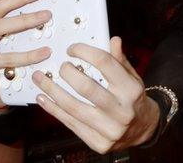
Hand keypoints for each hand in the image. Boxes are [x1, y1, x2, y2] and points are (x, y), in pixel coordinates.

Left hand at [32, 37, 160, 153]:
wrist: (143, 130)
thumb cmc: (133, 98)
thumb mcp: (132, 77)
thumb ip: (120, 60)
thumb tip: (113, 40)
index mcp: (131, 90)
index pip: (105, 64)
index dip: (85, 52)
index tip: (72, 49)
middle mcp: (122, 111)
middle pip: (86, 88)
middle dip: (67, 73)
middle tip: (59, 66)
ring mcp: (110, 130)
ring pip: (73, 107)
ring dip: (52, 91)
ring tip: (39, 79)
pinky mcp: (98, 143)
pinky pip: (70, 123)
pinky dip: (54, 109)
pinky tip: (43, 98)